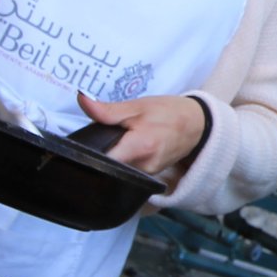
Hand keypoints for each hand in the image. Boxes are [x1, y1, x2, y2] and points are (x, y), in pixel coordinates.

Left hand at [78, 93, 206, 175]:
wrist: (197, 125)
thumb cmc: (169, 113)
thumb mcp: (138, 106)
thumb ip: (108, 110)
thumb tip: (81, 100)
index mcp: (140, 147)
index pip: (104, 160)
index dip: (88, 155)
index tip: (79, 146)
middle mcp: (144, 166)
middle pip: (108, 166)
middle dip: (100, 152)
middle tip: (99, 137)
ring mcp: (147, 174)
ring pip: (117, 169)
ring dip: (112, 156)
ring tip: (114, 141)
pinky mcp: (149, 176)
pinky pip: (127, 170)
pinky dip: (122, 159)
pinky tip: (125, 148)